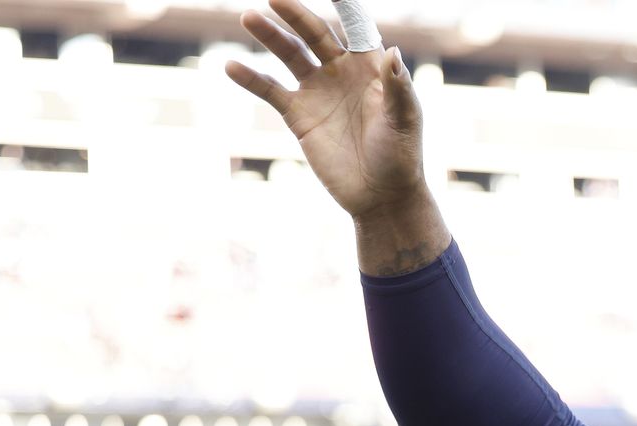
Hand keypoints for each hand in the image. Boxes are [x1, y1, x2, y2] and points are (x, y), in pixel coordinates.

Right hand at [226, 0, 426, 221]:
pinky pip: (270, 90)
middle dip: (295, 14)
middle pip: (315, 33)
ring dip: (269, 36)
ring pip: (289, 54)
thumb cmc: (401, 156)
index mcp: (371, 67)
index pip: (356, 26)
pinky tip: (231, 66)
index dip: (345, 5)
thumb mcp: (404, 120)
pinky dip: (251, 78)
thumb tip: (392, 50)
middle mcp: (341, 72)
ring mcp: (318, 91)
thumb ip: (397, 86)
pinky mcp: (299, 115)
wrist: (380, 196)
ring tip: (249, 17)